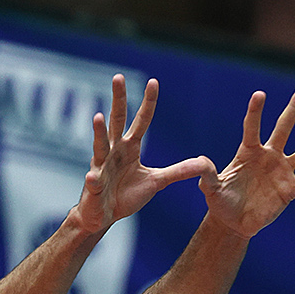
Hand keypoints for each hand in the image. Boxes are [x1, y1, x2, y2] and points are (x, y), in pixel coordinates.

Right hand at [68, 76, 209, 235]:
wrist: (102, 216)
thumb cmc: (126, 196)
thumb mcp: (157, 182)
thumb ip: (178, 171)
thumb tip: (203, 163)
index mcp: (130, 147)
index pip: (141, 120)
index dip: (148, 102)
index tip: (153, 81)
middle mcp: (114, 151)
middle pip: (117, 121)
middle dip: (118, 100)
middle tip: (118, 77)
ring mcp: (102, 166)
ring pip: (100, 146)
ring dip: (98, 132)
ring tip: (98, 117)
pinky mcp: (94, 186)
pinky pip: (94, 182)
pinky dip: (93, 179)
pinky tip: (91, 177)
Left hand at [201, 85, 294, 237]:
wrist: (233, 221)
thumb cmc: (221, 201)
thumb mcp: (210, 188)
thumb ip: (206, 174)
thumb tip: (198, 162)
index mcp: (249, 152)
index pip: (252, 128)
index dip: (255, 112)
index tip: (259, 94)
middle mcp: (269, 156)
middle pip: (284, 128)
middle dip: (293, 109)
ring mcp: (283, 172)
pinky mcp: (290, 190)